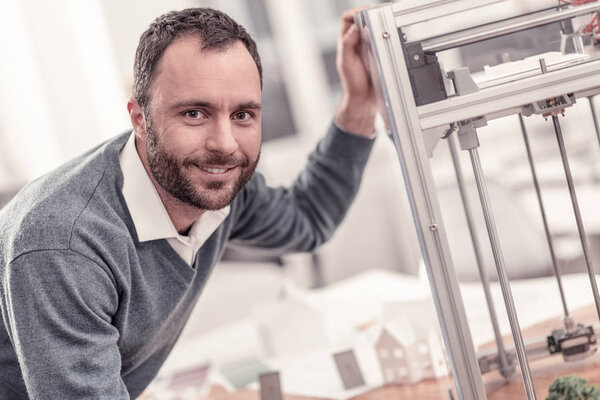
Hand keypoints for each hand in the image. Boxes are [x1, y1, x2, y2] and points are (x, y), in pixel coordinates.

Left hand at [334, 7, 377, 136]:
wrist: (364, 99)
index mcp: (346, 42)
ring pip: (373, 27)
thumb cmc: (352, 84)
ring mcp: (367, 48)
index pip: (347, 18)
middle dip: (370, 13)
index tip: (365, 12)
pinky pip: (382, 39)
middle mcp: (356, 43)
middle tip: (380, 12)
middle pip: (361, 19)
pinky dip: (386, 33)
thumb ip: (347, 44)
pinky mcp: (378, 54)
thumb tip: (353, 28)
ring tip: (387, 19)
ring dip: (379, 22)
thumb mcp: (346, 63)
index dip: (355, 12)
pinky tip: (391, 33)